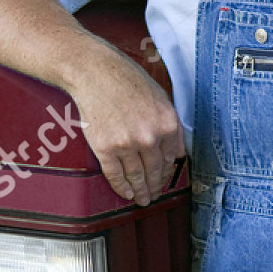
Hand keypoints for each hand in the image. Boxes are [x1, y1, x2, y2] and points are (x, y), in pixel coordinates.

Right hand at [68, 43, 186, 206]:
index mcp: (167, 123)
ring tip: (142, 199)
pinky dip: (121, 187)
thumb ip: (171, 125)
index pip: (171, 157)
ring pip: (136, 176)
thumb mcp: (160, 97)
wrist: (94, 72)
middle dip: (155, 186)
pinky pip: (115, 175)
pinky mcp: (105, 148)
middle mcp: (149, 137)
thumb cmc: (127, 80)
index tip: (164, 179)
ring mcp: (127, 144)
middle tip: (155, 196)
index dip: (167, 171)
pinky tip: (126, 193)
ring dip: (140, 191)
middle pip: (155, 170)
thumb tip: (177, 152)